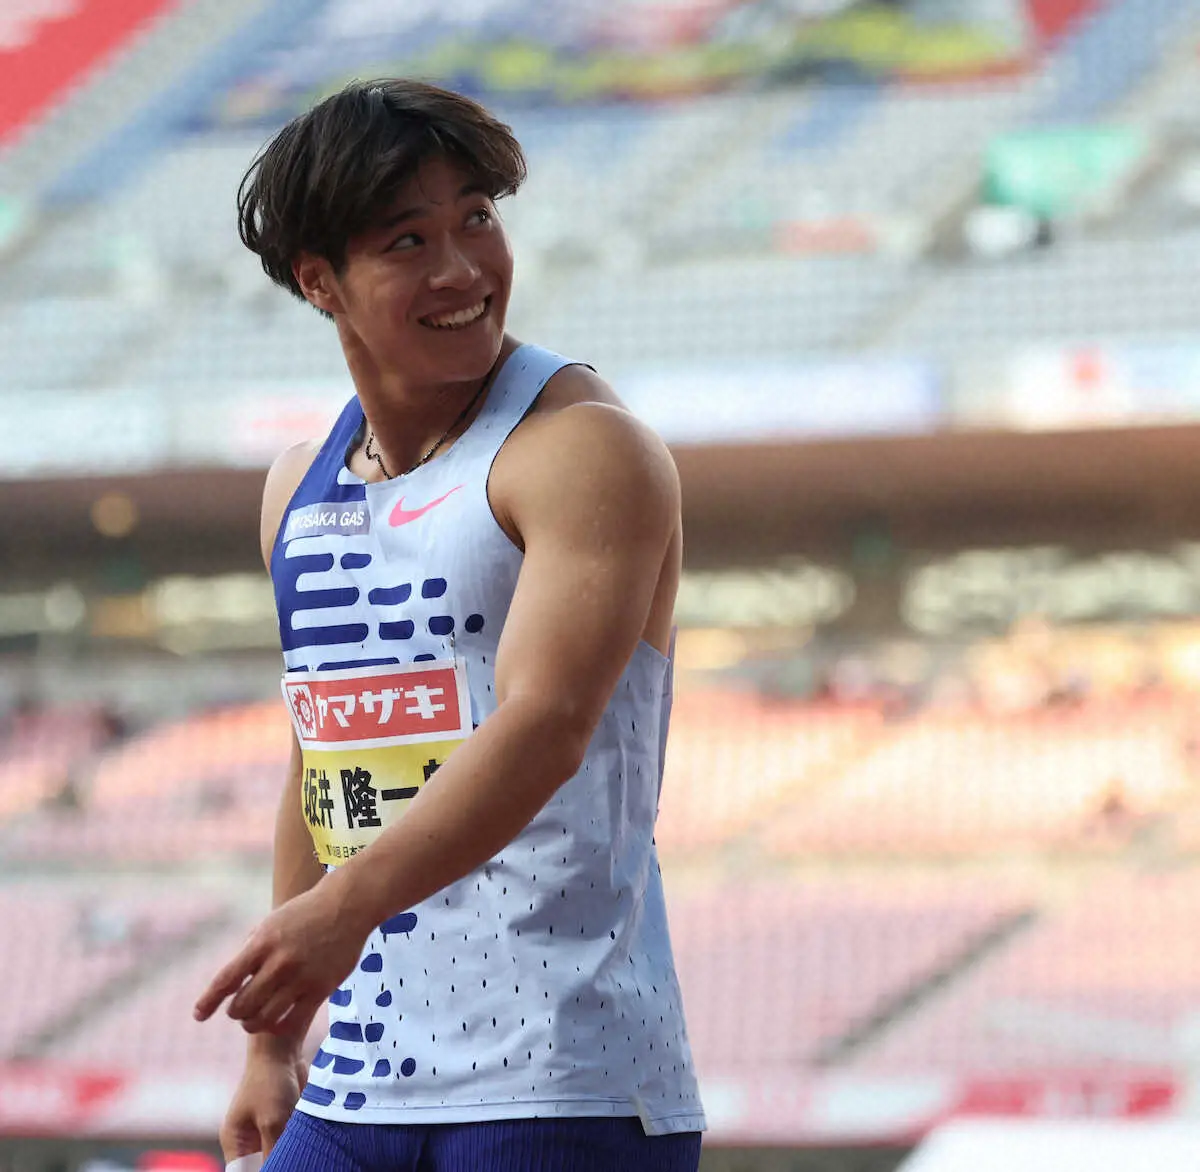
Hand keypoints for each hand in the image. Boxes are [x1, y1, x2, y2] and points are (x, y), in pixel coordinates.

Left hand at [194, 879, 367, 1033]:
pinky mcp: (321, 988)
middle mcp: (280, 961)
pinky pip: (291, 1022)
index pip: (226, 979)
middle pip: (242, 1004)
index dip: (208, 1001)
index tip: (198, 1016)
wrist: (347, 905)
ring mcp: (301, 977)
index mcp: (263, 942)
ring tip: (254, 1020)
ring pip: (264, 1018)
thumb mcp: (271, 923)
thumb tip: (231, 980)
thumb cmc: (305, 913)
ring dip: (252, 1023)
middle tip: (239, 1010)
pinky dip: (277, 1027)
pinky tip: (276, 1022)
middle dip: (235, 1012)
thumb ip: (251, 950)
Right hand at [221, 1044, 307, 1162]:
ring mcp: (265, 1129)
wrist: (282, 1049)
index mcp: (236, 1142)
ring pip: (279, 1152)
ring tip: (304, 1150)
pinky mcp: (283, 1120)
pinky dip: (299, 1140)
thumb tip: (280, 1168)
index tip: (283, 1168)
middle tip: (299, 1161)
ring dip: (292, 1152)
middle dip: (280, 1163)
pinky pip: (290, 1139)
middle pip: (262, 1165)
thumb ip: (272, 1151)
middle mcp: (248, 1139)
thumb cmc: (270, 1082)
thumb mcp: (272, 1121)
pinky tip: (310, 1140)